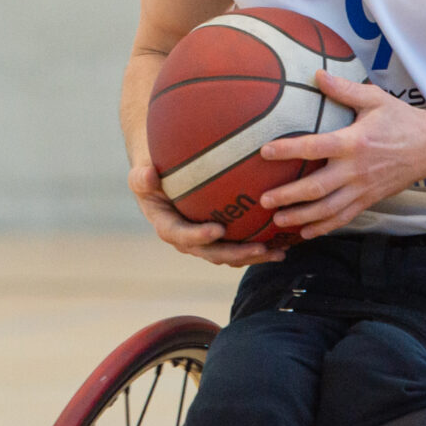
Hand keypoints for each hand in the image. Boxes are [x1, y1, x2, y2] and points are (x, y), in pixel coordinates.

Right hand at [128, 159, 286, 267]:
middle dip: (237, 254)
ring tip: (279, 252)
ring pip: (231, 255)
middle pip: (212, 253)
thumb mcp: (141, 172)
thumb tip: (147, 175)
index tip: (218, 229)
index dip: (199, 237)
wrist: (162, 175)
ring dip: (254, 256)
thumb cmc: (152, 170)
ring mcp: (206, 241)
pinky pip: (241, 245)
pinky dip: (261, 245)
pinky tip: (284, 240)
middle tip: (260, 247)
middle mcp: (187, 240)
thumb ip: (141, 177)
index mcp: (168, 227)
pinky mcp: (221, 238)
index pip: (182, 236)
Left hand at [258, 70, 425, 239]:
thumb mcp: (375, 99)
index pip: (315, 147)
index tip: (264, 152)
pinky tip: (305, 233)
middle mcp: (356, 169)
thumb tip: (317, 74)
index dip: (288, 150)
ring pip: (328, 209)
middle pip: (317, 188)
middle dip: (289, 196)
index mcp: (354, 142)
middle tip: (264, 200)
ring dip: (302, 217)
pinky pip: (344, 217)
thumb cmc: (400, 120)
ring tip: (277, 221)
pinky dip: (324, 227)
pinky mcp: (370, 200)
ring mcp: (363, 188)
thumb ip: (344, 89)